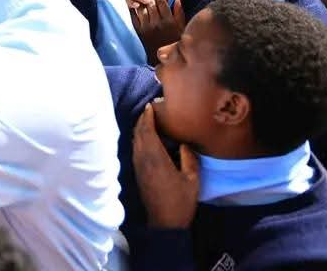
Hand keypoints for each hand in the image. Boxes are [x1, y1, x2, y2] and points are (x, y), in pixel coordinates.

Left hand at [132, 0, 185, 62]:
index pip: (162, 1)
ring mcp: (146, 27)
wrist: (164, 59)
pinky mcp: (138, 31)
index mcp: (169, 21)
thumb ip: (179, 13)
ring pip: (141, 8)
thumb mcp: (181, 28)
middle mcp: (157, 23)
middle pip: (150, 3)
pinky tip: (132, 1)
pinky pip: (133, 16)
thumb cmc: (174, 42)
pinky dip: (132, 7)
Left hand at [133, 103, 198, 228]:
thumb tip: (183, 143)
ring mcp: (138, 166)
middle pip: (138, 133)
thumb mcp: (192, 179)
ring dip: (139, 128)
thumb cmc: (180, 201)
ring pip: (135, 141)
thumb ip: (188, 158)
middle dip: (142, 119)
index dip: (148, 117)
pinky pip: (135, 148)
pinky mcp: (137, 172)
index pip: (147, 131)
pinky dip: (138, 138)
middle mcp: (143, 159)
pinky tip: (145, 137)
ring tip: (147, 119)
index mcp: (156, 158)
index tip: (151, 105)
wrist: (164, 222)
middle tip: (149, 108)